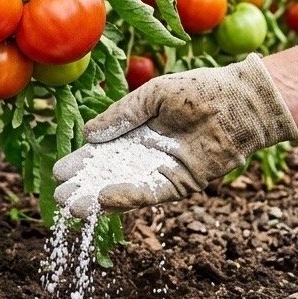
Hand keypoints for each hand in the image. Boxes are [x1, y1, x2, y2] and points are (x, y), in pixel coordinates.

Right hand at [53, 54, 297, 216]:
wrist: (238, 102)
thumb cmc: (198, 90)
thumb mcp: (152, 96)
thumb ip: (122, 115)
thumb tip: (89, 135)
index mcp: (136, 133)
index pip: (102, 152)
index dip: (82, 162)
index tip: (59, 172)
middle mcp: (146, 156)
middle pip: (109, 176)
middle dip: (85, 187)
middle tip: (59, 198)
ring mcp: (163, 172)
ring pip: (125, 190)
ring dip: (99, 200)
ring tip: (73, 208)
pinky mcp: (181, 184)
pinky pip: (150, 194)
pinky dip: (128, 198)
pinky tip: (105, 199)